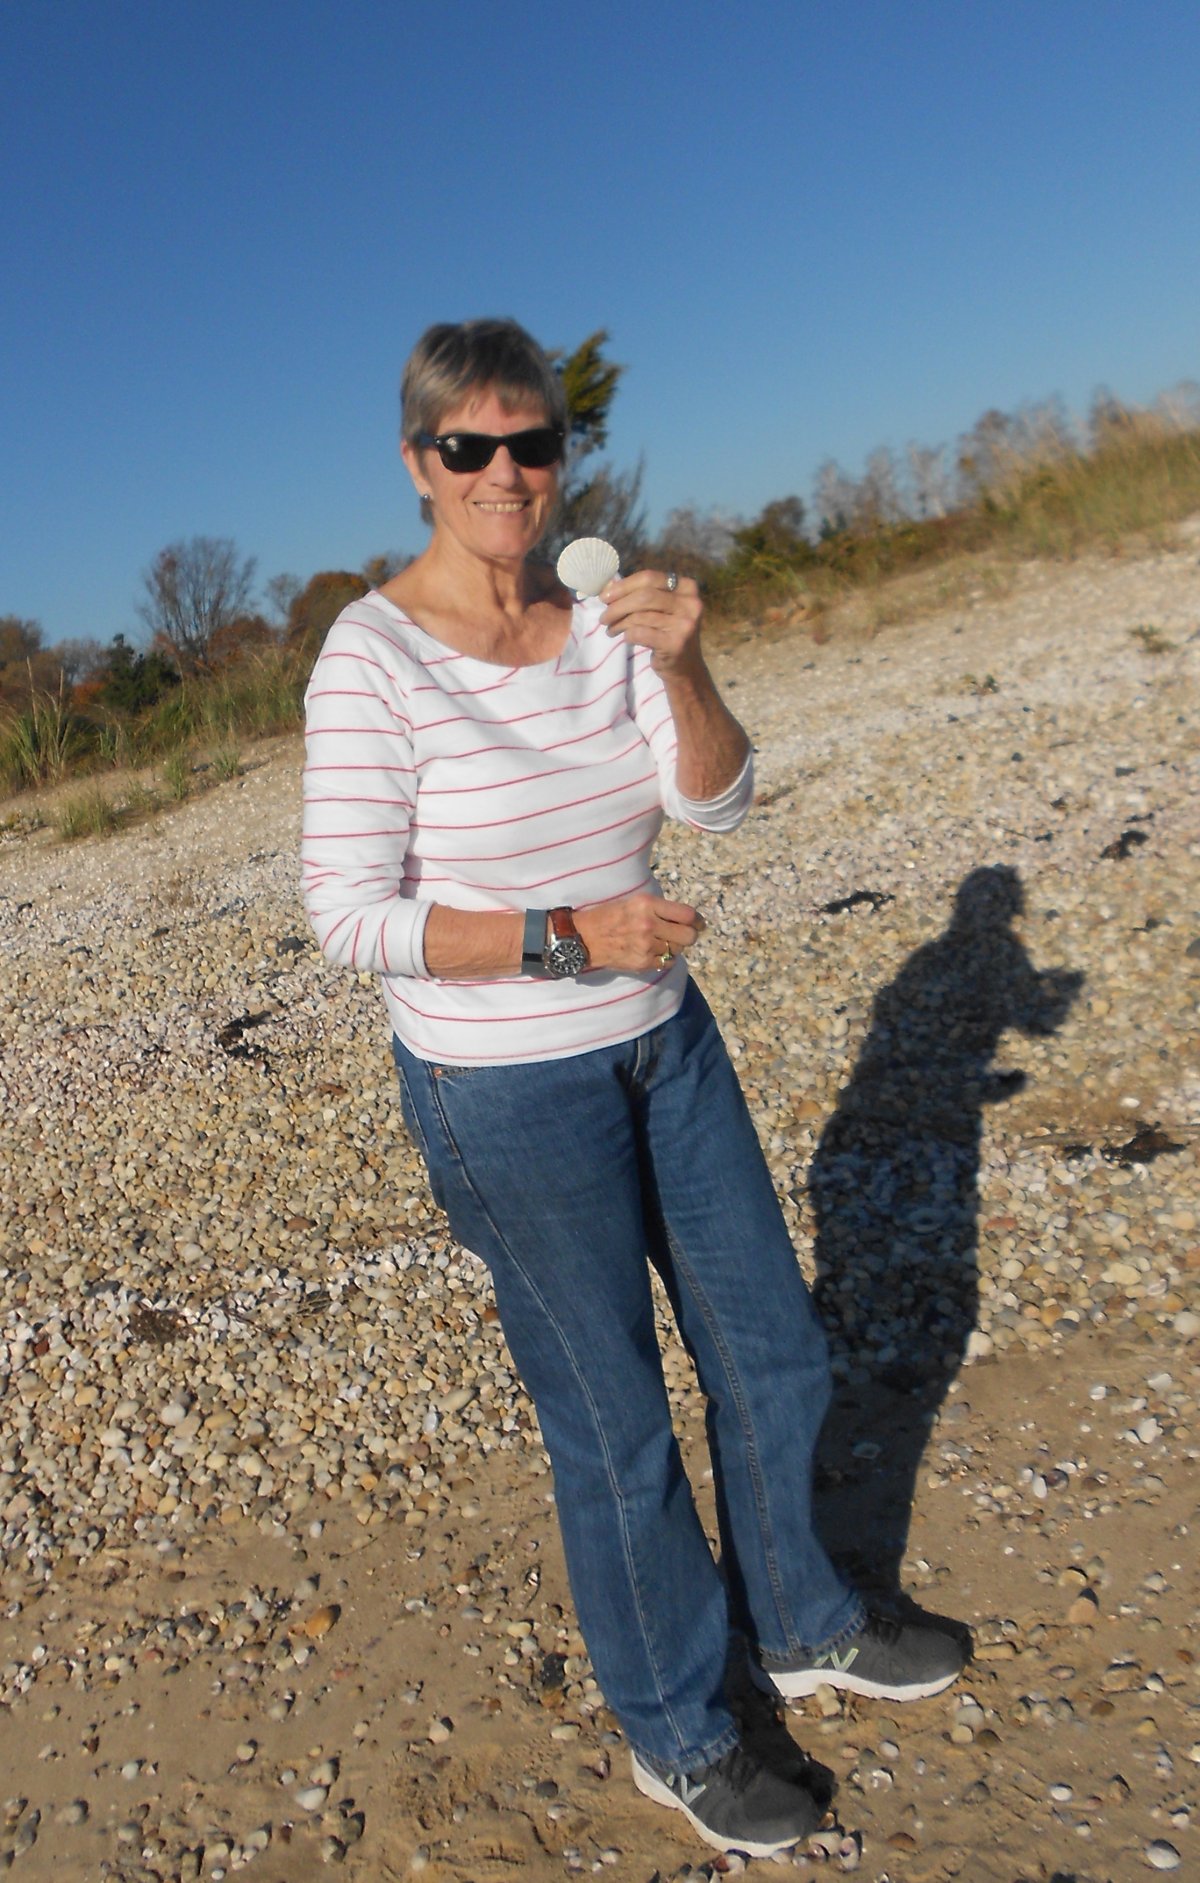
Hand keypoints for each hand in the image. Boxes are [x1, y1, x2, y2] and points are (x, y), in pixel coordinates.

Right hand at [575, 893, 704, 972]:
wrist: (584, 938)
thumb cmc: (609, 916)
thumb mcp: (634, 902)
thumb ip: (659, 908)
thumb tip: (688, 918)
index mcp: (647, 904)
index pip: (687, 914)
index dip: (697, 920)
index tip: (698, 923)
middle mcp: (648, 924)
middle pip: (688, 935)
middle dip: (689, 935)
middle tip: (682, 934)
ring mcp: (645, 946)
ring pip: (677, 949)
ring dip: (673, 946)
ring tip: (660, 942)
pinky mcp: (642, 962)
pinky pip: (667, 962)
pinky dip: (665, 958)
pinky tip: (654, 952)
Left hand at [601, 569, 703, 675]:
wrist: (685, 667)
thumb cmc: (667, 632)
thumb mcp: (660, 608)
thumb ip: (639, 593)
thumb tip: (608, 587)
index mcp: (687, 587)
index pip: (649, 578)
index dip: (623, 586)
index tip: (605, 597)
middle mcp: (690, 603)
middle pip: (644, 596)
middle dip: (617, 606)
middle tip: (604, 617)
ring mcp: (684, 624)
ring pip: (640, 616)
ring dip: (619, 623)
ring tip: (611, 629)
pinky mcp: (675, 643)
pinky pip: (640, 633)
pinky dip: (628, 635)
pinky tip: (626, 639)